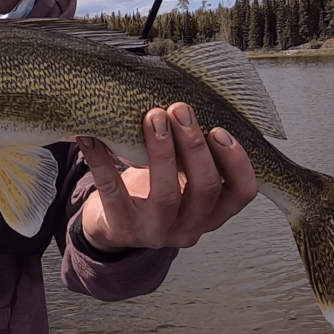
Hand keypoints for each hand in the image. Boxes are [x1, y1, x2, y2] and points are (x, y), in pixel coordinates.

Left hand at [76, 103, 257, 251]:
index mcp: (212, 212)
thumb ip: (193, 152)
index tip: (219, 129)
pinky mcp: (121, 228)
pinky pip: (112, 192)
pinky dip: (101, 161)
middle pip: (205, 188)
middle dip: (194, 145)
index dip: (237, 161)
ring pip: (166, 195)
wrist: (114, 225)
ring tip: (152, 117)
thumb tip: (189, 102)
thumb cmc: (154, 190)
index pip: (242, 192)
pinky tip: (91, 137)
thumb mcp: (182, 177)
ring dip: (161, 152)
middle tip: (179, 110)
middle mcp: (190, 227)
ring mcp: (155, 232)